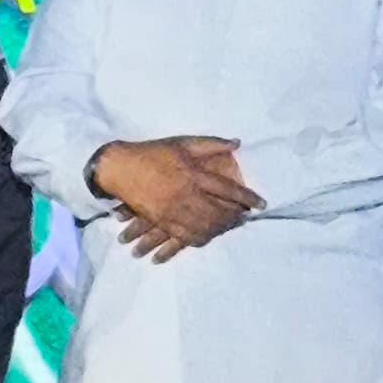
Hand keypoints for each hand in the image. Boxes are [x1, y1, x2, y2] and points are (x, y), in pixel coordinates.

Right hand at [91, 138, 259, 261]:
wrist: (121, 168)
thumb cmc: (153, 153)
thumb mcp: (182, 143)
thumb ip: (210, 144)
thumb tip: (236, 143)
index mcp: (193, 174)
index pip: (227, 189)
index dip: (247, 197)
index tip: (261, 204)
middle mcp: (187, 195)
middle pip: (219, 212)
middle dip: (236, 217)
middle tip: (245, 218)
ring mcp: (174, 212)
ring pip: (205, 227)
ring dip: (221, 229)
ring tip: (230, 227)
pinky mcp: (163, 222)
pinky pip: (186, 236)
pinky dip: (201, 238)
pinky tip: (208, 236)